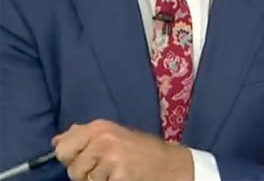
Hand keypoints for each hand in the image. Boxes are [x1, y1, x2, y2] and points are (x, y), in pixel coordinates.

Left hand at [51, 119, 191, 180]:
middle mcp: (103, 139)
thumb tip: (57, 140)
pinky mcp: (118, 175)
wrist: (168, 163)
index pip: (62, 148)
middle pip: (72, 168)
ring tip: (116, 172)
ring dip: (98, 180)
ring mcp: (111, 158)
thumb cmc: (140, 150)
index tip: (84, 158)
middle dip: (84, 172)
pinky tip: (123, 177)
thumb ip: (84, 135)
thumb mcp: (113, 134)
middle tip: (104, 167)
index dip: (70, 158)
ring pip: (85, 180)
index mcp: (99, 127)